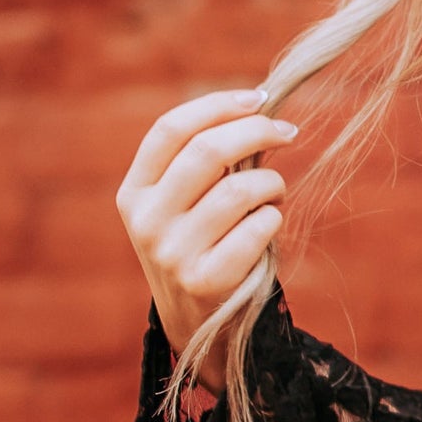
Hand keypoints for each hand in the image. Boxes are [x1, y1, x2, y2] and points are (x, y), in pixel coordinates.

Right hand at [116, 88, 297, 386]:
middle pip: (207, 152)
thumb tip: (260, 108)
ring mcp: (171, 253)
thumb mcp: (185, 204)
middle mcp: (145, 221)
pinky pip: (258, 228)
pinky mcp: (204, 280)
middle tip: (288, 132)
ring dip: (271, 184)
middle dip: (257, 132)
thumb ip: (206, 162)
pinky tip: (270, 225)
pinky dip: (274, 218)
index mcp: (133, 192)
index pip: (171, 129)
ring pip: (239, 190)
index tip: (260, 98)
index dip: (219, 105)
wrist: (201, 323)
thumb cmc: (204, 245)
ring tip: (274, 194)